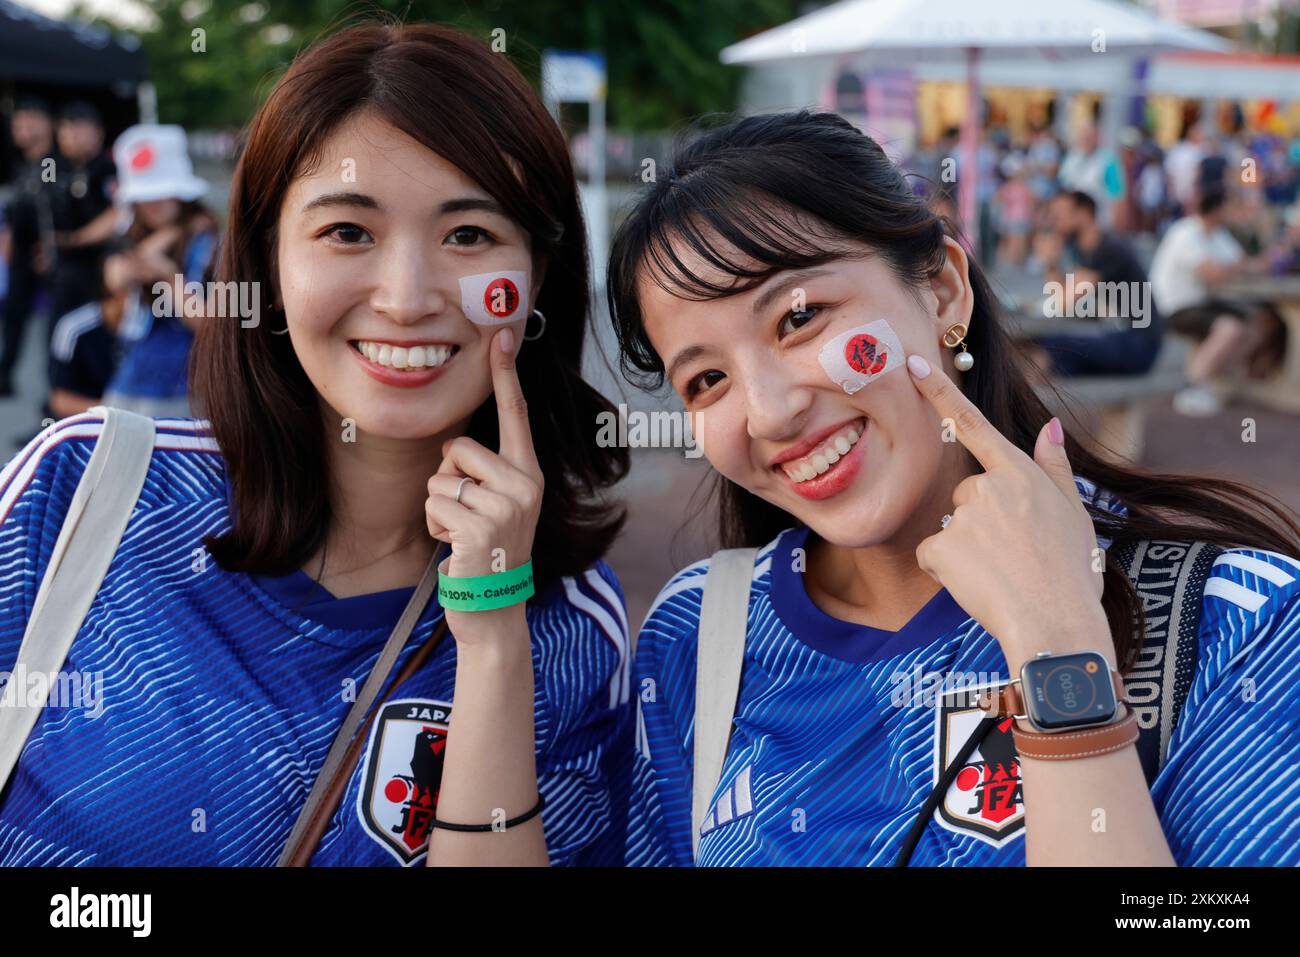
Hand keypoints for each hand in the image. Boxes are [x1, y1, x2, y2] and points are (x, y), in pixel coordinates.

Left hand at [425, 328, 543, 629]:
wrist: (493, 609)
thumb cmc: (487, 552)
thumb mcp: (496, 505)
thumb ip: (484, 472)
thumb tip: (454, 445)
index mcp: (529, 473)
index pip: (514, 415)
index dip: (506, 374)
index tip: (502, 334)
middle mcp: (525, 484)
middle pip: (457, 447)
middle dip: (446, 479)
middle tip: (466, 515)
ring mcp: (506, 507)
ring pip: (440, 478)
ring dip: (438, 508)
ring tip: (461, 534)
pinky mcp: (480, 527)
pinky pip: (434, 503)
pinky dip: (434, 526)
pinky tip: (456, 548)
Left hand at [907, 354, 1109, 671]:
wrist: (1058, 624)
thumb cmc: (1072, 573)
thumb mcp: (1075, 513)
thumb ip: (1054, 467)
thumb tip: (1050, 426)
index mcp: (1021, 474)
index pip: (973, 424)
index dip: (940, 392)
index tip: (912, 364)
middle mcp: (990, 486)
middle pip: (966, 496)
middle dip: (981, 522)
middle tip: (1015, 556)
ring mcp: (964, 515)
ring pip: (951, 527)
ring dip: (967, 549)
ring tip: (1003, 573)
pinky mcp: (942, 545)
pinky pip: (933, 555)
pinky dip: (948, 571)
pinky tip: (978, 585)